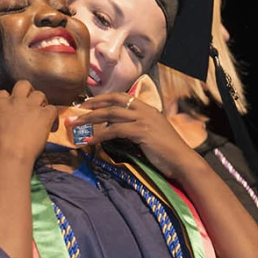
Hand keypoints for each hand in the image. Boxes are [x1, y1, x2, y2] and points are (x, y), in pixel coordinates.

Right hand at [0, 80, 57, 166]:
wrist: (9, 156)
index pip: (4, 93)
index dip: (9, 99)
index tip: (11, 106)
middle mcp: (15, 101)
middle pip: (23, 84)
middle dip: (27, 91)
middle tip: (29, 103)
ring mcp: (31, 107)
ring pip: (39, 94)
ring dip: (40, 102)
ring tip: (40, 113)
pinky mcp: (44, 115)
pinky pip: (52, 108)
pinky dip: (52, 116)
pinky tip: (49, 125)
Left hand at [66, 92, 200, 178]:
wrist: (182, 161)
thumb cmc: (166, 152)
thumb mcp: (150, 134)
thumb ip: (134, 128)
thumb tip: (114, 129)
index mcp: (147, 108)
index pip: (121, 96)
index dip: (102, 98)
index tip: (87, 103)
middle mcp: (145, 110)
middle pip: (112, 102)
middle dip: (91, 105)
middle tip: (76, 110)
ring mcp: (144, 119)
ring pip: (111, 114)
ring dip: (90, 119)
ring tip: (75, 124)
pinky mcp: (142, 131)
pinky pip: (115, 130)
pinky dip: (100, 135)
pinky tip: (90, 140)